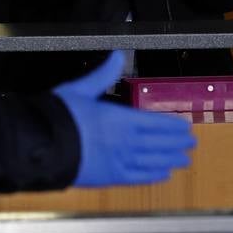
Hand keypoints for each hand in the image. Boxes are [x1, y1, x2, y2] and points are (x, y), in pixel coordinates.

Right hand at [53, 50, 195, 187]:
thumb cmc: (59, 116)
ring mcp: (119, 161)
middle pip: (159, 143)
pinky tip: (163, 175)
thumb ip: (102, 74)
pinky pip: (138, 178)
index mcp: (119, 118)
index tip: (184, 128)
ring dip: (170, 160)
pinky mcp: (109, 178)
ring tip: (183, 160)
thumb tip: (116, 54)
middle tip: (190, 144)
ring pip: (153, 162)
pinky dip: (153, 177)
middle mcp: (125, 141)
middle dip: (176, 144)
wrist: (41, 146)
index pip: (155, 123)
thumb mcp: (80, 89)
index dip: (172, 126)